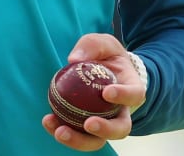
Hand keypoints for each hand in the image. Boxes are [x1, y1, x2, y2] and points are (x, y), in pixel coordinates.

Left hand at [42, 33, 147, 150]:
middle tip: (88, 123)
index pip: (135, 95)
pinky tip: (48, 121)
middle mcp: (121, 111)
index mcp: (131, 88)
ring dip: (79, 140)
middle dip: (105, 130)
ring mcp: (104, 123)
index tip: (106, 92)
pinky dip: (61, 131)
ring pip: (98, 140)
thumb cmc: (106, 56)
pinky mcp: (86, 128)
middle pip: (121, 129)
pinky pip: (76, 135)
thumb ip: (92, 46)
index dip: (124, 97)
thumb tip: (73, 59)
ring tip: (60, 131)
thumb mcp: (103, 44)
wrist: (103, 68)